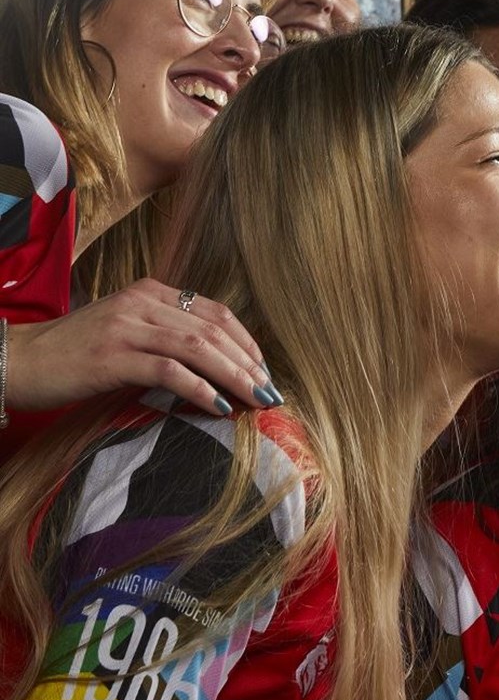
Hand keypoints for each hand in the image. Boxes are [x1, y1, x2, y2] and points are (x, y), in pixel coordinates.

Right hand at [5, 280, 279, 419]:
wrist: (19, 361)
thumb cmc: (73, 354)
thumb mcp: (125, 332)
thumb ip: (164, 336)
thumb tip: (214, 364)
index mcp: (149, 292)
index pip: (214, 312)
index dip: (246, 342)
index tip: (264, 370)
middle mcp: (142, 303)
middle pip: (213, 330)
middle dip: (249, 363)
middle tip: (271, 392)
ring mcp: (127, 327)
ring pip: (199, 347)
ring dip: (235, 376)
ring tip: (256, 400)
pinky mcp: (113, 357)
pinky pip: (170, 371)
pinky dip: (201, 389)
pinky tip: (220, 407)